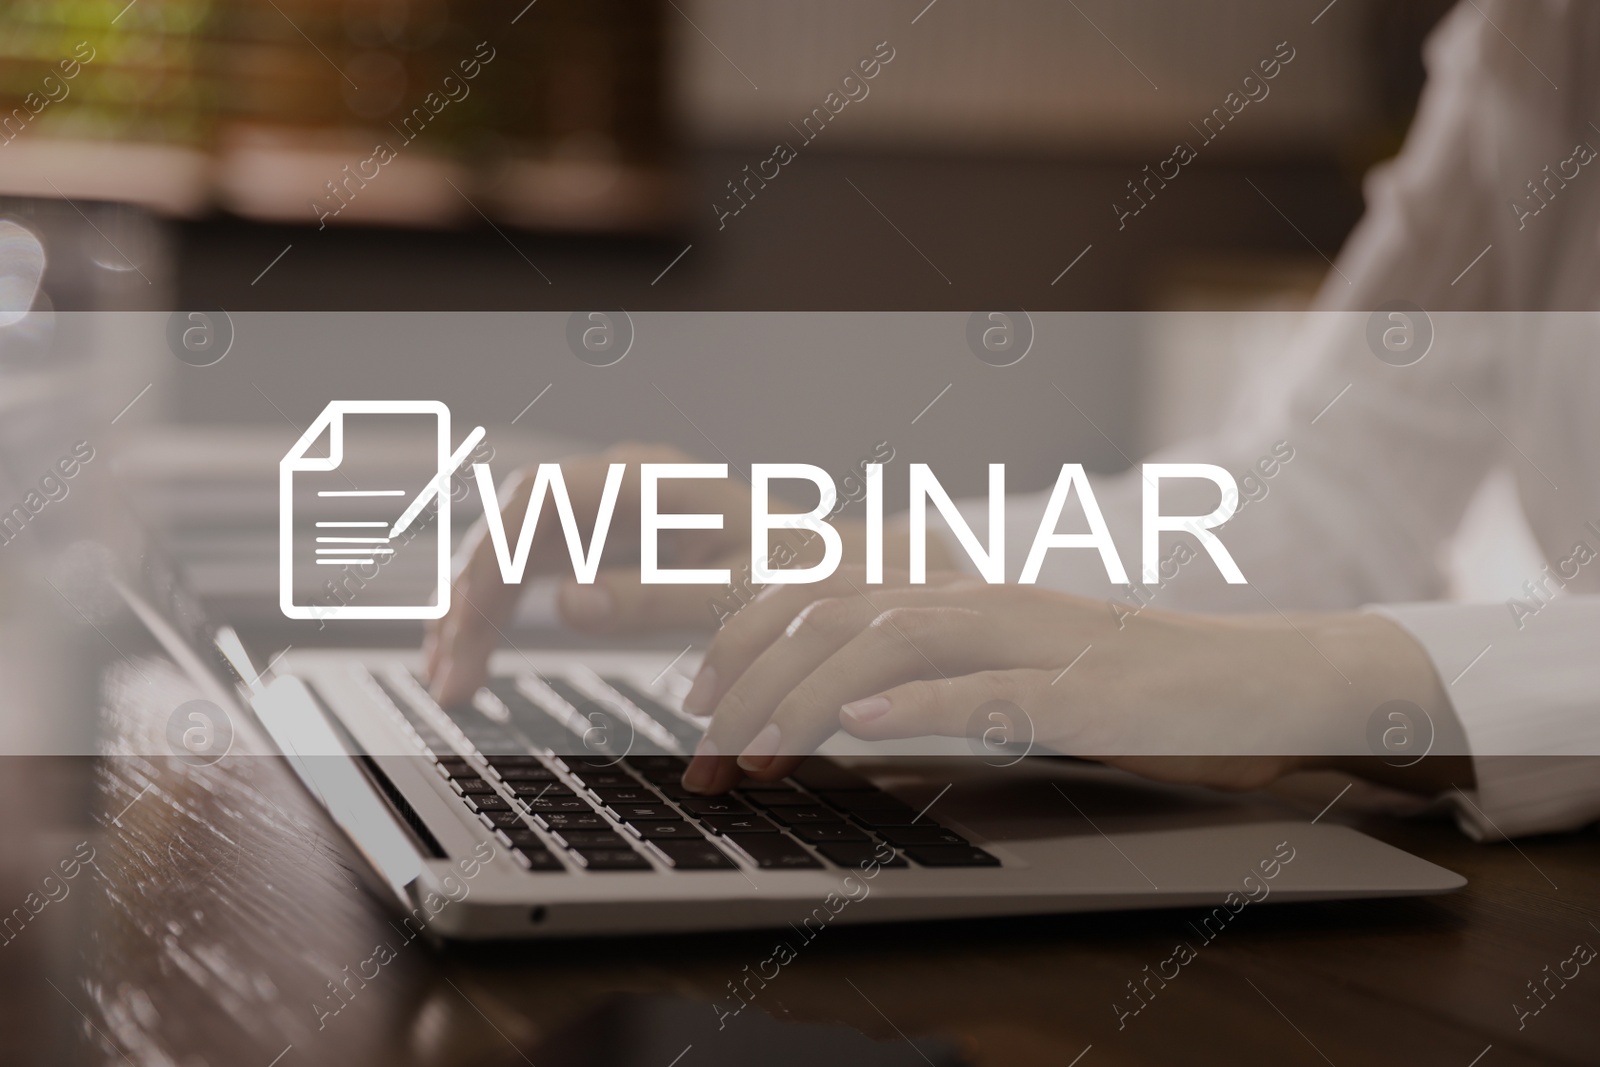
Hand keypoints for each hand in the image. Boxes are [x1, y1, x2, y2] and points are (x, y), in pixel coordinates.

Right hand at [426, 444, 881, 704]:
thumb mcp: (737, 592)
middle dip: (470, 596)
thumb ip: (653, 595)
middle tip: (448, 674)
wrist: (837, 577)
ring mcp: (605, 516)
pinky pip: (529, 574)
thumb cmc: (801, 579)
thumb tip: (566, 602)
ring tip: (446, 680)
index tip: (472, 616)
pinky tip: (471, 658)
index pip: (543, 497)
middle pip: (513, 525)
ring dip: (471, 612)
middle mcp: (618, 487)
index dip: (498, 554)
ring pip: (511, 551)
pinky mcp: (600, 548)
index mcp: (653, 481)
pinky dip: (497, 617)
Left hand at [679, 568, 1468, 795]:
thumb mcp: (1010, 670)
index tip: (692, 698)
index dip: (741, 637)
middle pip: (831, 608)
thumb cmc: (1124, 684)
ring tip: (749, 749)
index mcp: (954, 591)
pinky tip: (859, 722)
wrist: (1252, 678)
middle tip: (695, 748)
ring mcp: (1029, 638)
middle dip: (745, 676)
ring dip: (805, 696)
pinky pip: (986, 687)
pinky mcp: (1080, 689)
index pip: (821, 592)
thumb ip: (927, 673)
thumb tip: (836, 704)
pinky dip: (915, 701)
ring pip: (889, 638)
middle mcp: (979, 598)